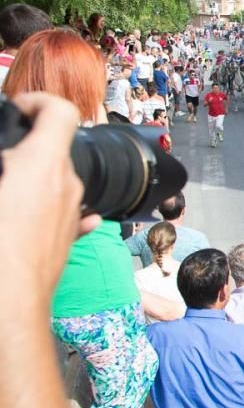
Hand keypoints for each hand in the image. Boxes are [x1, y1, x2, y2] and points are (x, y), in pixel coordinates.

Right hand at [0, 94, 101, 300]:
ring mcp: (72, 211)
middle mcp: (66, 184)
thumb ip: (3, 165)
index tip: (17, 109)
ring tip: (3, 189)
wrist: (9, 305)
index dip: (37, 102)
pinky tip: (23, 213)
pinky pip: (62, 208)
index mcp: (43, 166)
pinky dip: (44, 202)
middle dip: (24, 146)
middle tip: (1, 156)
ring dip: (30, 176)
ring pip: (55, 179)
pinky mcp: (69, 236)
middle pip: (54, 147)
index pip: (60, 111)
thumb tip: (7, 162)